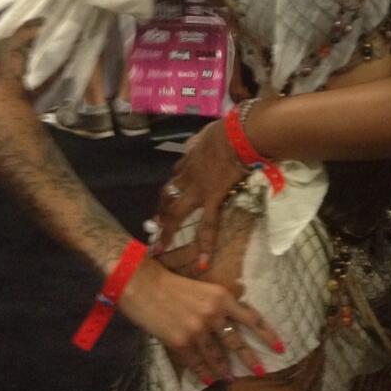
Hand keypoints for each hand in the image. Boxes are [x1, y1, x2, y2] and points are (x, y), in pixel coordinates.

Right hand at [119, 255, 281, 380]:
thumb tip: (232, 321)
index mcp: (222, 297)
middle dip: (250, 359)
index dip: (267, 334)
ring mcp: (197, 330)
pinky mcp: (181, 342)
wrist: (145, 286)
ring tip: (232, 377)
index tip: (280, 346)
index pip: (251, 318)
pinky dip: (203, 372)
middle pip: (237, 341)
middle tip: (262, 371)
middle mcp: (213, 314)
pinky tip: (209, 379)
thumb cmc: (173, 283)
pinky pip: (196, 362)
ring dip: (224, 369)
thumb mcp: (204, 289)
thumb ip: (219, 304)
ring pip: (216, 355)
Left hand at [155, 120, 242, 269]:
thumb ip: (203, 137)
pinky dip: (205, 244)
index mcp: (190, 158)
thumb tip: (203, 136)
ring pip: (176, 213)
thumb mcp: (209, 130)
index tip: (168, 196)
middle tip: (153, 225)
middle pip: (168, 195)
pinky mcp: (212, 199)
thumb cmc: (228, 128)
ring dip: (167, 231)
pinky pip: (208, 225)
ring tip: (159, 249)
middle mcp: (188, 176)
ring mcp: (198, 190)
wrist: (238, 133)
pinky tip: (201, 262)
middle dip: (160, 212)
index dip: (171, 187)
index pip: (176, 174)